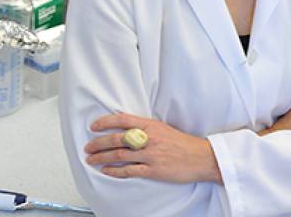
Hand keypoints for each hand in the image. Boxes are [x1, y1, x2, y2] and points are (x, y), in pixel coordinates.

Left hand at [85, 113, 221, 183]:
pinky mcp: (154, 170)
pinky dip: (116, 171)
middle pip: (117, 139)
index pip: (122, 119)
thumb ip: (144, 127)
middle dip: (98, 143)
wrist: (202, 158)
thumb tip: (124, 128)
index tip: (93, 127)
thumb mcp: (162, 128)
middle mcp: (149, 138)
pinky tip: (107, 171)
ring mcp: (151, 155)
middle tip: (88, 147)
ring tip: (91, 159)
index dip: (105, 122)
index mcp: (150, 125)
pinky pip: (130, 170)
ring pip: (120, 155)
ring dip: (102, 157)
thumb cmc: (182, 143)